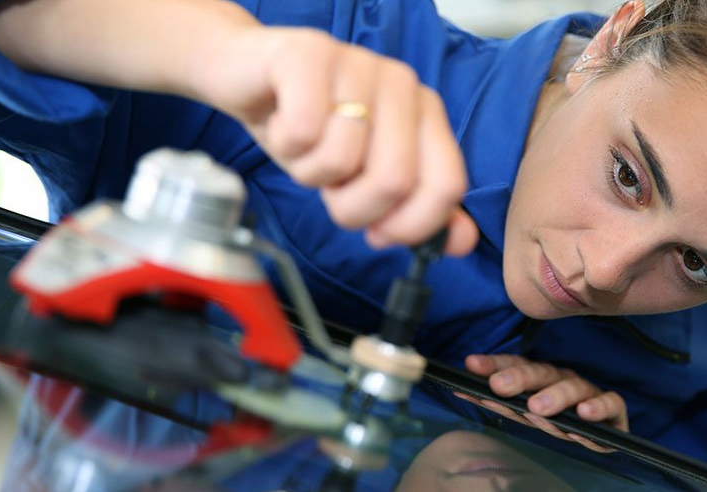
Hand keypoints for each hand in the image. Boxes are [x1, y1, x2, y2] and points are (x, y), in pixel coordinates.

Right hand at [191, 26, 477, 255]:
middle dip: (352, 207)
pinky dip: (285, 145)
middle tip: (331, 186)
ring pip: (342, 159)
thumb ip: (416, 209)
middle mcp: (401, 84)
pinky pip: (303, 131)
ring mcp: (359, 64)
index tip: (378, 232)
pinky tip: (283, 123)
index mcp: (425, 113)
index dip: (410, 225)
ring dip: (311, 172)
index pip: (446, 185)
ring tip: (305, 147)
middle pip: (394, 181)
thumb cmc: (309, 129)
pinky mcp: (310, 54)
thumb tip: (460, 241)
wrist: (246, 77)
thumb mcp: (364, 177)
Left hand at [456, 354, 628, 452]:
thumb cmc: (560, 420)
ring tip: (538, 408)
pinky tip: (584, 414)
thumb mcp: (526, 413)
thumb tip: (461, 391)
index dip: (494, 364)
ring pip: (573, 388)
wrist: (604, 435)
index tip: (471, 365)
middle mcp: (564, 381)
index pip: (516, 365)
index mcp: (542, 378)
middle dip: (519, 379)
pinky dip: (598, 408)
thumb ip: (499, 402)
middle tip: (499, 387)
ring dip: (555, 397)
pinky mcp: (614, 411)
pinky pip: (610, 404)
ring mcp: (589, 393)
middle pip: (542, 373)